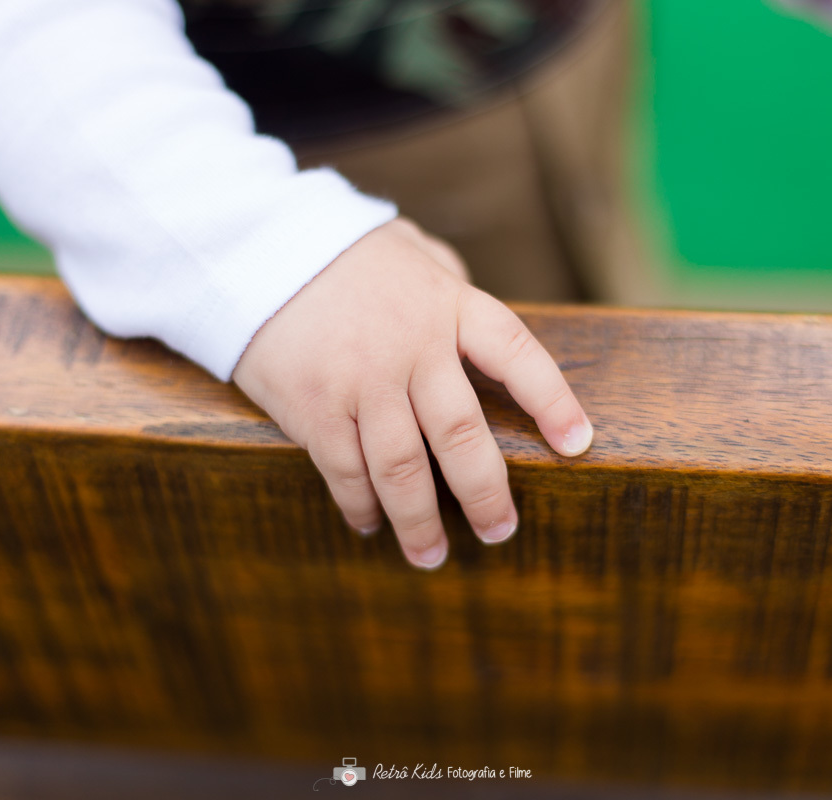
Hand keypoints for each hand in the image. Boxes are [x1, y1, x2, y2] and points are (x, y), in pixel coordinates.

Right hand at [233, 218, 592, 569]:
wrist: (252, 250)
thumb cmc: (341, 253)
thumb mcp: (410, 249)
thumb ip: (449, 283)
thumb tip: (478, 319)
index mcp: (448, 305)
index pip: (516, 354)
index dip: (552, 401)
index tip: (578, 444)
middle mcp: (412, 347)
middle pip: (462, 434)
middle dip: (486, 493)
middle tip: (501, 531)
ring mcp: (361, 381)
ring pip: (404, 470)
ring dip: (421, 522)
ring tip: (431, 556)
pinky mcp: (314, 408)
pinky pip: (347, 472)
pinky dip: (362, 505)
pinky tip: (371, 522)